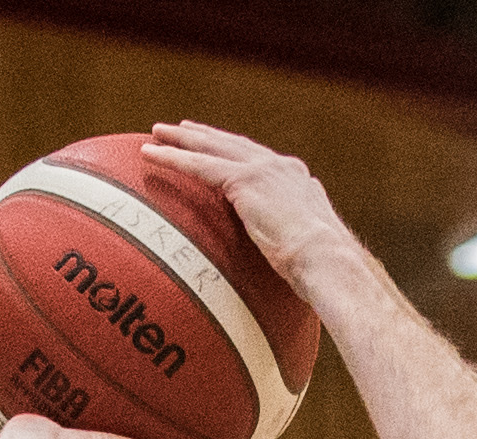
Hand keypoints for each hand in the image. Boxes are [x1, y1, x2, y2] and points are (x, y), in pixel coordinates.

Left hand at [142, 120, 355, 297]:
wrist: (326, 260)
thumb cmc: (321, 271)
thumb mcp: (309, 251)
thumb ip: (294, 242)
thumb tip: (294, 258)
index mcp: (295, 180)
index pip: (257, 159)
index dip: (233, 152)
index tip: (217, 146)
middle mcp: (279, 167)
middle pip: (232, 145)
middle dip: (205, 136)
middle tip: (180, 129)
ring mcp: (262, 170)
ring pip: (211, 148)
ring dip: (181, 140)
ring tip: (155, 133)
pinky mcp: (245, 180)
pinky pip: (200, 166)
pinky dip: (173, 159)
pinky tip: (150, 155)